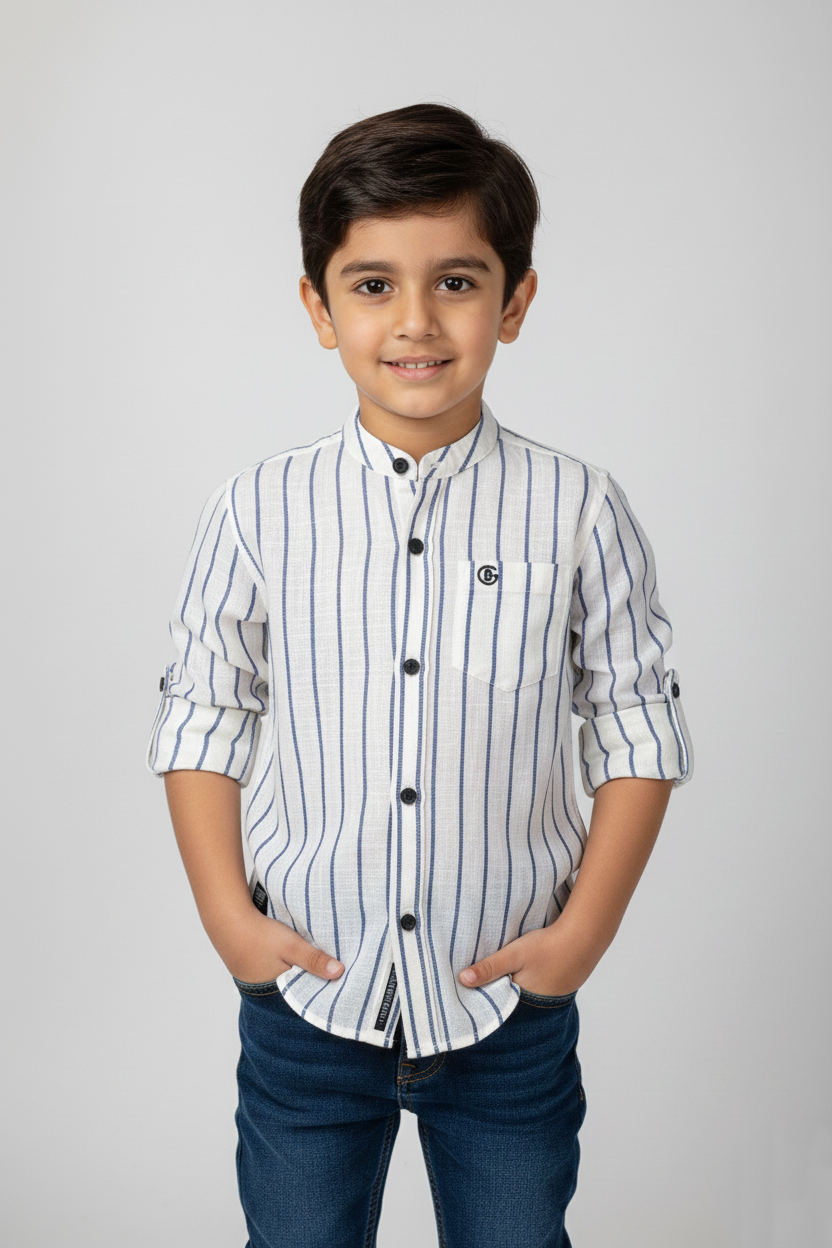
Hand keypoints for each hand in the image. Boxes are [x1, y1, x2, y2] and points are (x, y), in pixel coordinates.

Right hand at [223, 910, 343, 984]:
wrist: (229, 923)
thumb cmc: (261, 936)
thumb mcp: (292, 947)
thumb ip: (314, 960)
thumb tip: (340, 973)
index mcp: (282, 992)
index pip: (308, 998)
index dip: (323, 990)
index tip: (341, 983)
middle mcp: (271, 993)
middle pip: (299, 992)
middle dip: (314, 984)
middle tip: (333, 973)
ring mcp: (261, 983)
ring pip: (289, 982)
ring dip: (300, 975)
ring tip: (317, 966)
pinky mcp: (257, 971)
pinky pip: (278, 975)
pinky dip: (288, 969)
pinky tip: (294, 959)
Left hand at [458, 924, 590, 996]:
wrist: (582, 940)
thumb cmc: (547, 948)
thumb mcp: (513, 955)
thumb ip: (488, 968)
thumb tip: (462, 980)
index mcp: (519, 1002)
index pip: (493, 1010)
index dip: (479, 1003)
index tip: (462, 997)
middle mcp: (532, 1008)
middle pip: (505, 1006)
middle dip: (491, 998)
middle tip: (473, 989)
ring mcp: (545, 1002)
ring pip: (518, 999)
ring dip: (508, 991)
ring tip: (494, 981)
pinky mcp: (553, 991)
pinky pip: (531, 993)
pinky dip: (522, 986)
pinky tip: (519, 975)